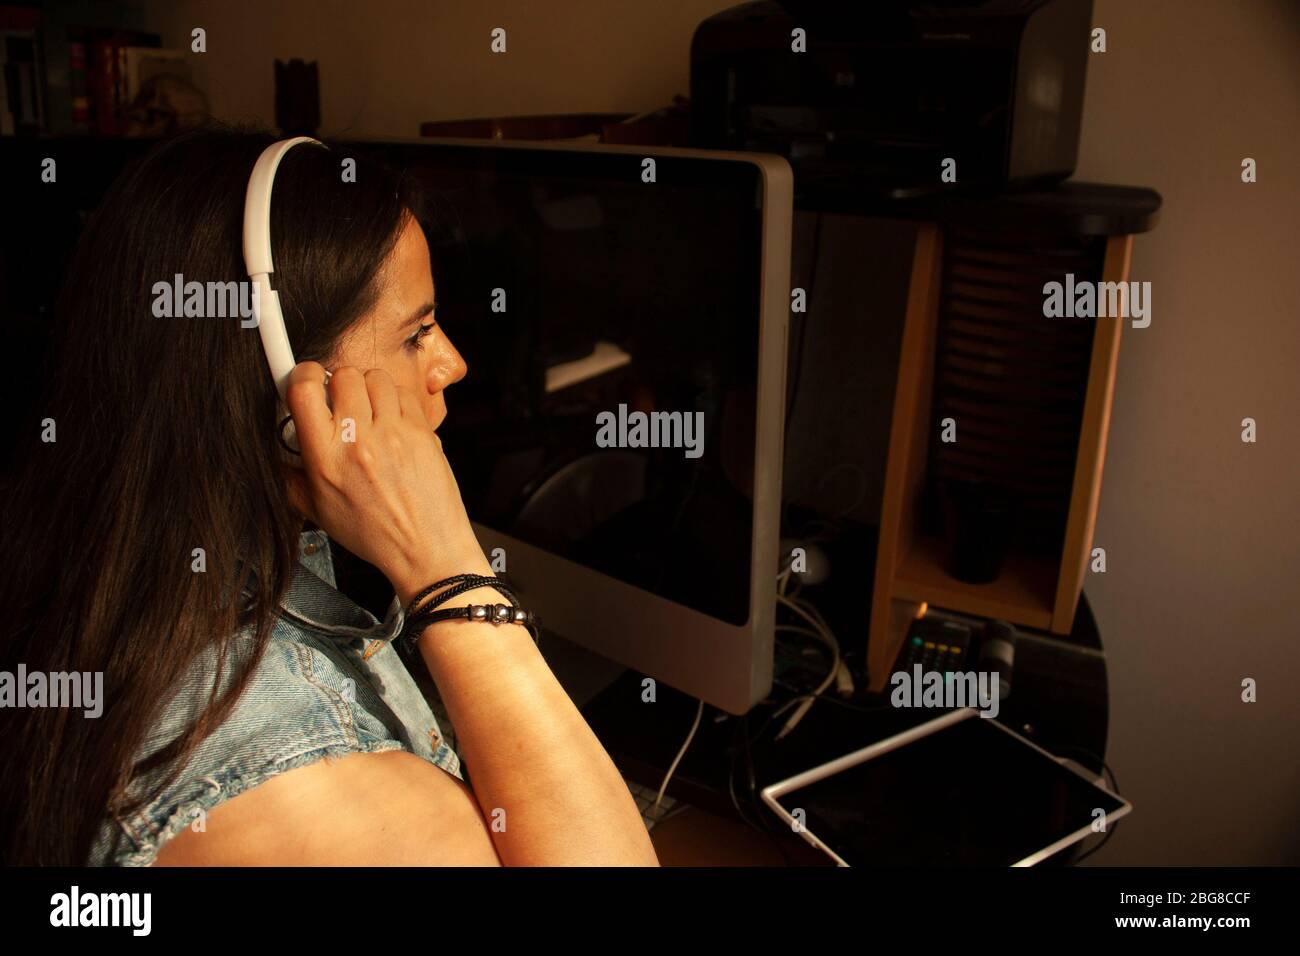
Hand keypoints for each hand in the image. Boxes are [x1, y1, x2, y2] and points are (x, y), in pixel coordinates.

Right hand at [281, 362, 489, 598]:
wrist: (425, 549)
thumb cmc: (374, 533)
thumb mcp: (317, 510)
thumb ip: (290, 475)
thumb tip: (276, 447)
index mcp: (325, 459)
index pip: (304, 389)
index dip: (303, 375)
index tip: (307, 381)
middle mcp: (358, 441)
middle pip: (343, 375)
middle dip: (338, 384)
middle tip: (341, 404)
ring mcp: (394, 433)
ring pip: (374, 377)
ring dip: (369, 389)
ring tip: (370, 413)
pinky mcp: (422, 432)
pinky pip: (403, 393)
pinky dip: (395, 400)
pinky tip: (393, 422)